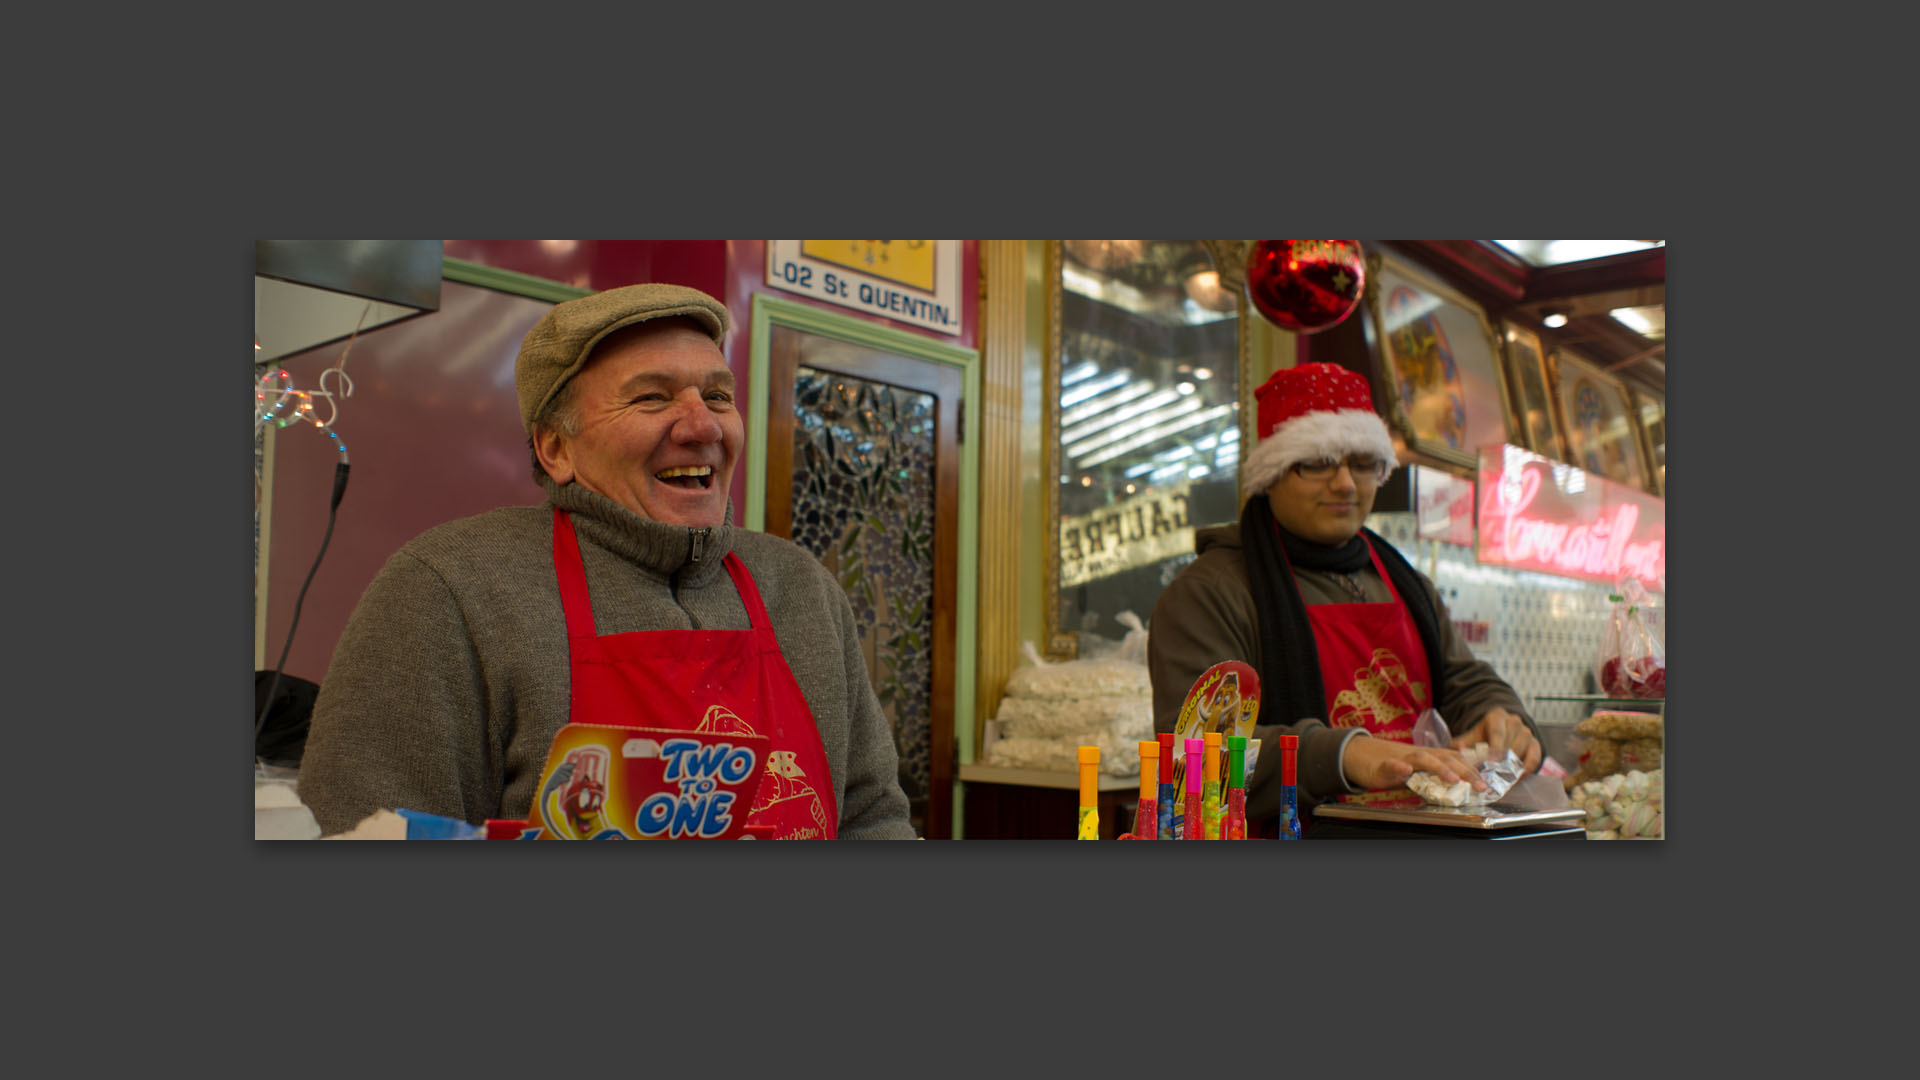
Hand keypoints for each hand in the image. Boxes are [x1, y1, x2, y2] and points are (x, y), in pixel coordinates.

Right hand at [1342, 735, 1485, 792]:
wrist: (1357, 754)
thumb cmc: (1388, 764)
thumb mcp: (1415, 772)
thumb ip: (1433, 778)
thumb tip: (1457, 790)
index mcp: (1428, 757)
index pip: (1455, 760)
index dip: (1472, 769)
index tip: (1489, 782)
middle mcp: (1418, 755)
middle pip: (1445, 758)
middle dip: (1465, 771)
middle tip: (1481, 786)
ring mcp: (1400, 758)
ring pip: (1422, 759)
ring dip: (1439, 768)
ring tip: (1453, 779)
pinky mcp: (1381, 765)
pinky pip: (1390, 765)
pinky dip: (1398, 767)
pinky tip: (1405, 771)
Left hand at [1451, 707, 1541, 776]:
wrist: (1495, 734)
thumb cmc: (1482, 737)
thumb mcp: (1471, 737)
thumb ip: (1462, 743)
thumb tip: (1459, 748)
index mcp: (1497, 716)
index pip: (1497, 732)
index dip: (1495, 748)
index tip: (1491, 762)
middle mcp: (1514, 722)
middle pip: (1511, 742)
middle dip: (1503, 760)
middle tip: (1496, 775)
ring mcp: (1526, 732)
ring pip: (1523, 750)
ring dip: (1514, 766)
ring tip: (1505, 779)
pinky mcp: (1535, 744)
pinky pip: (1534, 758)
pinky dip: (1527, 770)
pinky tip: (1518, 778)